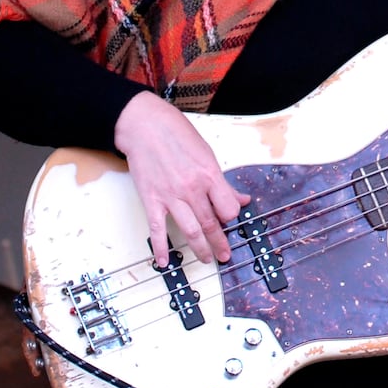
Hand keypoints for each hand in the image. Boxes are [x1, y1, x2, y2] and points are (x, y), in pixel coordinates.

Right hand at [113, 91, 249, 266]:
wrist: (145, 126)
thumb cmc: (177, 134)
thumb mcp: (208, 154)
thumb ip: (223, 182)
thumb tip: (241, 199)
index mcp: (210, 175)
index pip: (228, 208)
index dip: (231, 217)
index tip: (229, 221)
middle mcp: (192, 189)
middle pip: (211, 224)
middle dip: (220, 243)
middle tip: (225, 256)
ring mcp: (171, 197)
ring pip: (190, 230)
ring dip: (200, 249)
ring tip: (206, 260)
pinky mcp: (152, 200)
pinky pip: (158, 230)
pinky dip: (161, 248)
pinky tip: (164, 261)